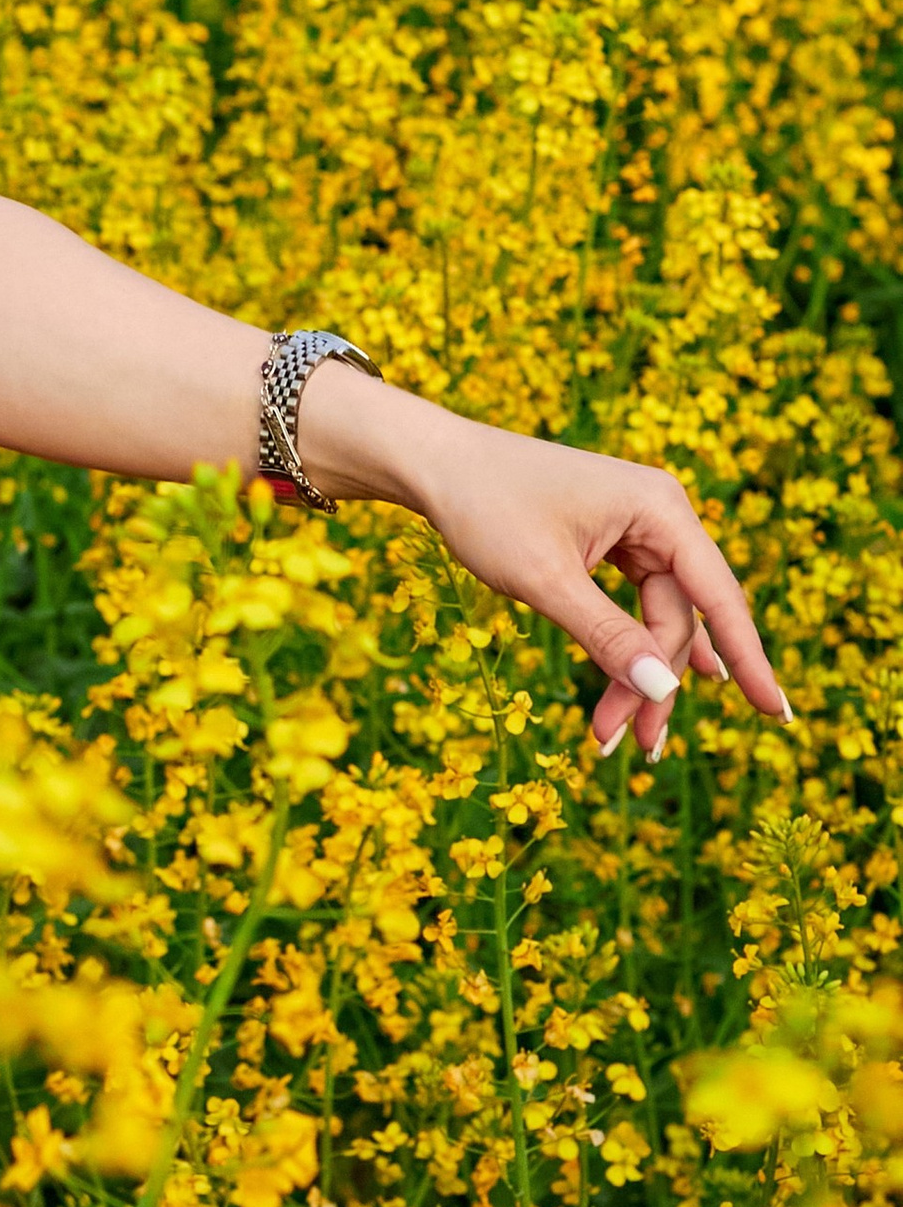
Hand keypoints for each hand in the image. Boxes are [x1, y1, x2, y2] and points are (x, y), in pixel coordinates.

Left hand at [378, 413, 791, 757]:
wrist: (432, 463)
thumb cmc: (484, 507)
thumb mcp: (544, 580)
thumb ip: (606, 635)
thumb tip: (664, 689)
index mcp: (659, 508)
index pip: (718, 596)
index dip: (748, 658)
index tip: (775, 713)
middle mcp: (659, 514)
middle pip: (677, 617)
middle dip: (653, 682)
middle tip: (618, 743)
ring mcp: (635, 527)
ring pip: (654, 617)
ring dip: (638, 673)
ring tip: (621, 738)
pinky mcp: (610, 539)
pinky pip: (636, 602)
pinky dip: (631, 644)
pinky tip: (667, 682)